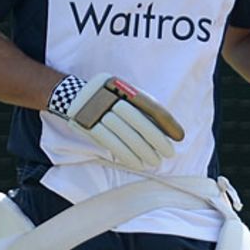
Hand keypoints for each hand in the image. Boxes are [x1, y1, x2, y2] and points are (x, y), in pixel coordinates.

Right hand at [47, 73, 183, 169]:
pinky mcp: (86, 123)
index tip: (179, 137)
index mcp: (123, 86)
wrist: (70, 95)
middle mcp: (109, 95)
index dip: (167, 122)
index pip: (150, 105)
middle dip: (155, 139)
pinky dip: (125, 154)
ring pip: (123, 132)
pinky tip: (136, 163)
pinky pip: (109, 142)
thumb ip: (142, 109)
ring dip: (141, 150)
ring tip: (155, 162)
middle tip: (168, 154)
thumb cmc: (107, 100)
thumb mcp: (124, 95)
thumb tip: (167, 131)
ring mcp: (95, 109)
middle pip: (137, 120)